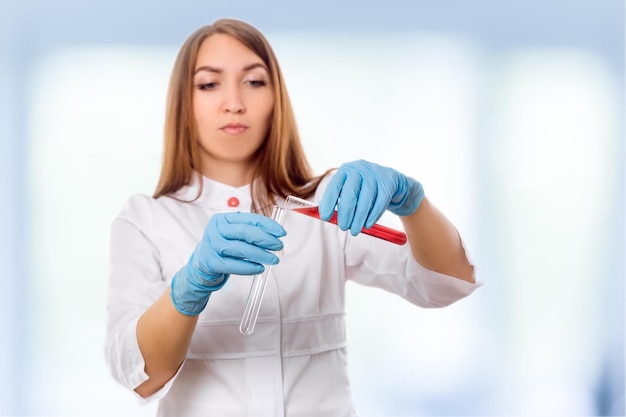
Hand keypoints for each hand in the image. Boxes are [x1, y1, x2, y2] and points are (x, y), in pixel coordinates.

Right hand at [170, 212, 285, 315]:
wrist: (201, 265)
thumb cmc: (222, 247)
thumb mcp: (233, 234)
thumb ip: (251, 231)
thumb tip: (275, 235)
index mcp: (223, 218)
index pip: (249, 219)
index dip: (268, 225)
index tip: (281, 232)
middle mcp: (216, 229)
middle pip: (245, 232)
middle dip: (266, 239)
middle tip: (279, 246)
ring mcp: (211, 245)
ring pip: (240, 248)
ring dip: (260, 254)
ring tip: (273, 259)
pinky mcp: (211, 262)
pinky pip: (233, 265)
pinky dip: (248, 267)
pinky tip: (259, 268)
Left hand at [318, 159, 423, 235]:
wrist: (393, 184)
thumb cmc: (366, 191)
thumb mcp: (352, 193)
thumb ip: (340, 203)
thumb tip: (328, 218)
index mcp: (346, 170)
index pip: (334, 186)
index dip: (329, 202)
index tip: (325, 217)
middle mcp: (359, 168)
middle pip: (350, 191)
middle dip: (346, 212)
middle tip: (343, 227)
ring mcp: (375, 173)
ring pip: (366, 198)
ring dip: (359, 217)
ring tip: (355, 230)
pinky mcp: (389, 181)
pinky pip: (380, 201)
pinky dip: (373, 215)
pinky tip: (368, 224)